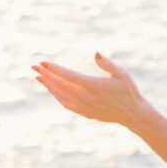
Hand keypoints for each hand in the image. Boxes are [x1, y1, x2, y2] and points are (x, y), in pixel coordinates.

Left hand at [32, 52, 149, 126]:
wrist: (133, 114)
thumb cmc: (128, 91)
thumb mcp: (122, 73)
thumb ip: (107, 63)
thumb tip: (95, 53)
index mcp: (94, 86)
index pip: (69, 76)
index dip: (54, 69)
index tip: (42, 62)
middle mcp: (86, 97)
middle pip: (60, 85)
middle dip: (46, 75)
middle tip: (33, 66)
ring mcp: (84, 106)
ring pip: (60, 95)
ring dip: (48, 85)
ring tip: (38, 76)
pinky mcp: (85, 112)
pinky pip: (66, 104)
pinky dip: (56, 96)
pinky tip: (51, 90)